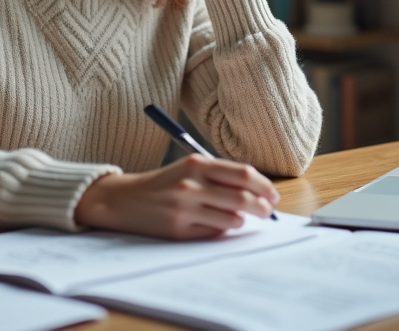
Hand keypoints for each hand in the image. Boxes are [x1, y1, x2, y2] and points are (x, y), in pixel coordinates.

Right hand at [74, 154, 279, 239]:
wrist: (126, 199)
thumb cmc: (165, 182)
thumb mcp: (190, 167)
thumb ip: (221, 175)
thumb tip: (258, 190)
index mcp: (197, 164)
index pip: (244, 174)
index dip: (264, 186)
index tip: (272, 195)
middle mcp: (192, 185)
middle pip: (243, 198)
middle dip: (262, 208)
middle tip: (267, 212)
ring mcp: (185, 208)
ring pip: (232, 219)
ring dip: (242, 221)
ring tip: (239, 218)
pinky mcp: (179, 230)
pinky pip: (215, 233)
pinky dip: (222, 230)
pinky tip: (216, 225)